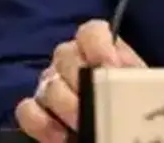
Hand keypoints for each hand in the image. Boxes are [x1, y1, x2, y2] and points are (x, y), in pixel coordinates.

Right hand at [15, 20, 147, 142]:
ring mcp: (49, 83)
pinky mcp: (36, 110)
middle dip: (83, 82)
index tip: (110, 67)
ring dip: (67, 107)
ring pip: (48, 85)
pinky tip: (61, 137)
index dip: (98, 45)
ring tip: (84, 125)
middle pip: (65, 56)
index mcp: (99, 47)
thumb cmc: (131, 104)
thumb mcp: (136, 85)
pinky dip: (42, 124)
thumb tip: (124, 75)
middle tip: (98, 104)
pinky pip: (27, 110)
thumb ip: (130, 75)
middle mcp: (70, 60)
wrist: (120, 127)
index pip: (91, 31)